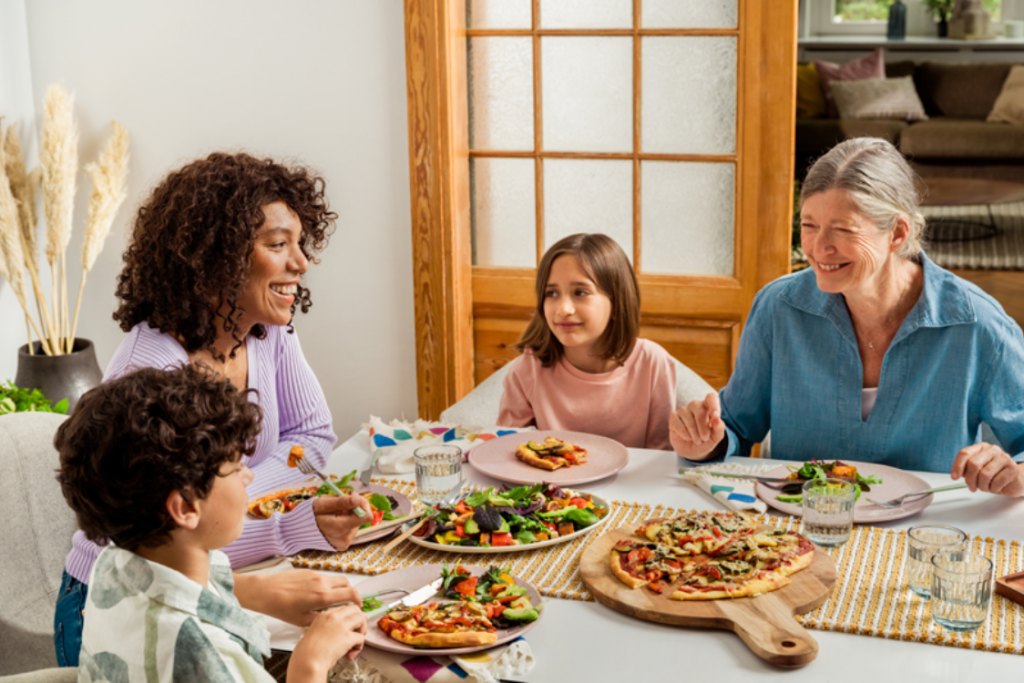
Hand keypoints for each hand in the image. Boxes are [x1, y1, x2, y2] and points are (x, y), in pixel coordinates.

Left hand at [233, 570, 361, 626]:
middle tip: (348, 602)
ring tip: (332, 599)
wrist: (265, 591)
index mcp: (323, 596)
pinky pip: (324, 577)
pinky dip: (327, 584)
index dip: (358, 600)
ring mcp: (316, 575)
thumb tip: (332, 616)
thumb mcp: (303, 620)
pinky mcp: (309, 571)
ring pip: (336, 579)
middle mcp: (322, 583)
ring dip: (339, 588)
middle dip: (351, 593)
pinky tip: (317, 593)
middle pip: (347, 583)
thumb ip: (322, 617)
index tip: (358, 606)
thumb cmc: (281, 608)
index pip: (351, 594)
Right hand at [287, 605, 366, 681]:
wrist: (307, 661)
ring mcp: (341, 626)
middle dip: (360, 620)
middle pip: (355, 609)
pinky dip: (358, 648)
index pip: (344, 608)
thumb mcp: (317, 632)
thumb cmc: (309, 652)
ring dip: (361, 631)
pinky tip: (349, 655)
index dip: (350, 617)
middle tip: (357, 633)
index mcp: (324, 615)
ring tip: (354, 644)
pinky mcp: (347, 637)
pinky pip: (361, 638)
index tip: (350, 626)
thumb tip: (347, 628)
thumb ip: (330, 627)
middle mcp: (333, 617)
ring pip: (362, 619)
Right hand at [313, 494, 372, 550]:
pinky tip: (333, 521)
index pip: (367, 516)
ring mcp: (344, 542)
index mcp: (341, 527)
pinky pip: (350, 529)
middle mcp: (345, 538)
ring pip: (355, 522)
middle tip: (338, 503)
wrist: (297, 532)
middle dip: (352, 508)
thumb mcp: (322, 504)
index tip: (353, 497)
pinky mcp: (343, 544)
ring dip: (347, 515)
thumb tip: (360, 498)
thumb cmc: (308, 516)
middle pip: (360, 518)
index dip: (363, 504)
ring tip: (332, 514)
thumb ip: (342, 502)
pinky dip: (344, 522)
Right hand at [669, 392, 725, 460]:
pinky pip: (681, 428)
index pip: (711, 397)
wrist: (691, 450)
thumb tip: (717, 419)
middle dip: (704, 429)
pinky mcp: (673, 417)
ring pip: (690, 422)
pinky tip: (687, 437)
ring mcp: (683, 410)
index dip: (714, 405)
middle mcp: (695, 405)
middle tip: (705, 438)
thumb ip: (719, 428)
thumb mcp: (716, 437)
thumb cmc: (705, 440)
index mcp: (708, 406)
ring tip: (697, 439)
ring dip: (695, 435)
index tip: (716, 416)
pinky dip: (686, 436)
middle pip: (700, 412)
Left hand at [951, 443, 1023, 497]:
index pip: (964, 453)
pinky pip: (996, 482)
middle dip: (970, 479)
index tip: (954, 477)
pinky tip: (996, 487)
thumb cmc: (995, 474)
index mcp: (982, 447)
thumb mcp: (979, 470)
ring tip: (986, 487)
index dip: (957, 466)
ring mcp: (1004, 458)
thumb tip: (957, 473)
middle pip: (973, 464)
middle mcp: (993, 450)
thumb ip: (967, 469)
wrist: (1017, 479)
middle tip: (971, 487)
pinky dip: (993, 489)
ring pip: (984, 475)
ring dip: (982, 486)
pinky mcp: (1012, 469)